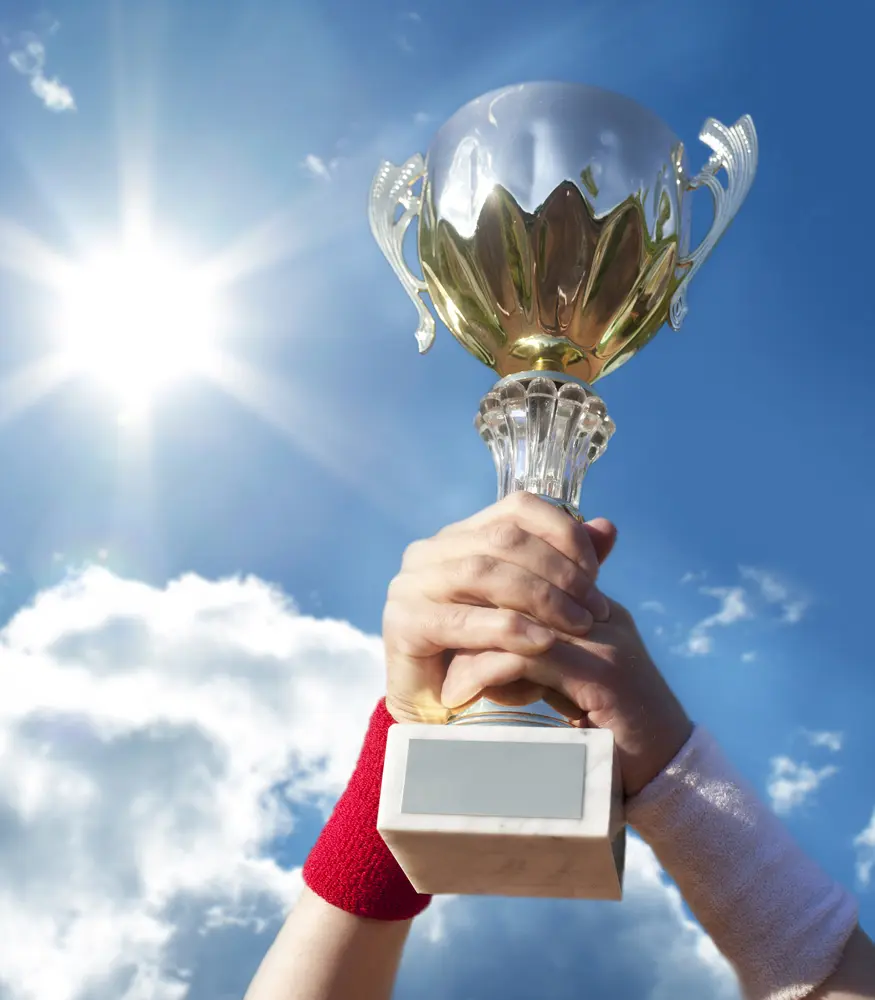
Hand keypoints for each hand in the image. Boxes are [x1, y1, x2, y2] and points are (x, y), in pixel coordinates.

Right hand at [382, 492, 616, 725]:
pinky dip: (508, 630)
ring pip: (485, 573)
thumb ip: (566, 567)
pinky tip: (543, 645)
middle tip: (595, 610)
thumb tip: (607, 528)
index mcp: (461, 535)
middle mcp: (430, 551)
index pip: (517, 507)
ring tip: (579, 627)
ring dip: (541, 598)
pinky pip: (463, 620)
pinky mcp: (403, 623)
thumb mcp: (536, 607)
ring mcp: (410, 584)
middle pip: (504, 539)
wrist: (444, 713)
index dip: (562, 532)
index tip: (597, 573)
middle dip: (559, 573)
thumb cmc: (492, 655)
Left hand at [443, 597, 692, 796]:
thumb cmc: (615, 733)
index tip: (449, 626)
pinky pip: (525, 656)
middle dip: (470, 617)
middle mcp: (600, 613)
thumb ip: (538, 657)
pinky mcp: (600, 673)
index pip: (529, 571)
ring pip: (516, 619)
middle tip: (438, 647)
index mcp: (595, 606)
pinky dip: (485, 674)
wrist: (670, 774)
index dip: (483, 599)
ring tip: (447, 684)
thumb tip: (490, 650)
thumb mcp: (571, 682)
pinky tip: (462, 697)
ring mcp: (602, 639)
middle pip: (518, 587)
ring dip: (471, 649)